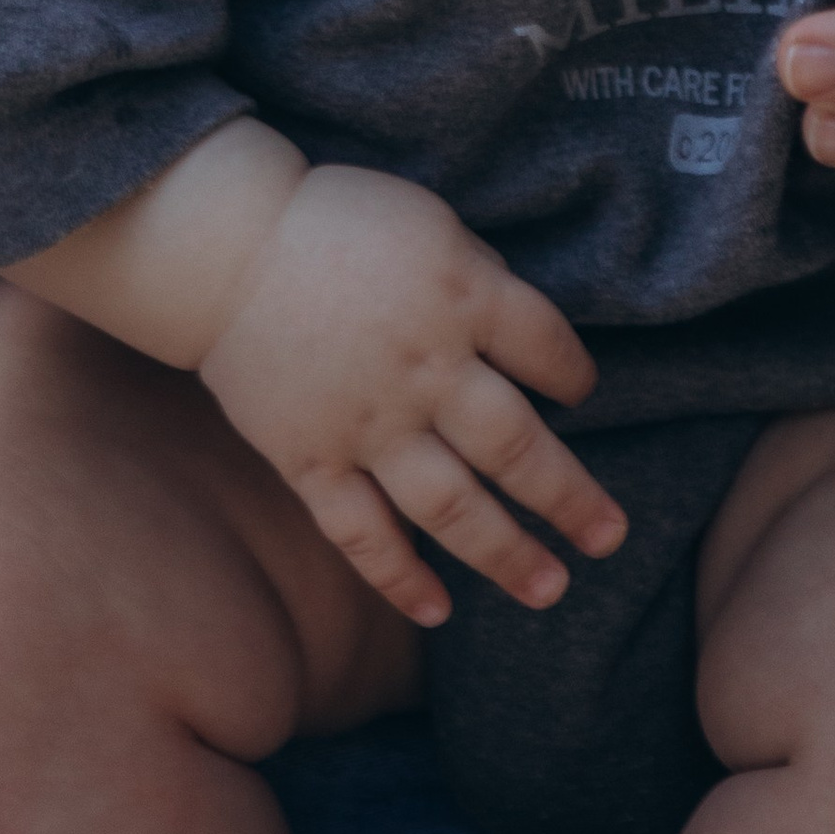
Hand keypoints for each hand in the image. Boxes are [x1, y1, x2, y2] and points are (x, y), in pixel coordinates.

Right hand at [196, 164, 626, 626]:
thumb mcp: (429, 221)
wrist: (224, 247)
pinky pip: (360, 532)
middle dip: (570, 498)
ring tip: (549, 589)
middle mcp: (425, 370)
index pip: (548, 350)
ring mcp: (367, 424)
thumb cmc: (334, 222)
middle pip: (516, 446)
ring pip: (450, 507)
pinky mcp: (311, 460)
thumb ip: (480, 278)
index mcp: (461, 297)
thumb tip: (524, 337)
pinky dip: (398, 577)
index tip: (581, 393)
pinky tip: (438, 612)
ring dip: (505, 553)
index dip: (575, 375)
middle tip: (610, 536)